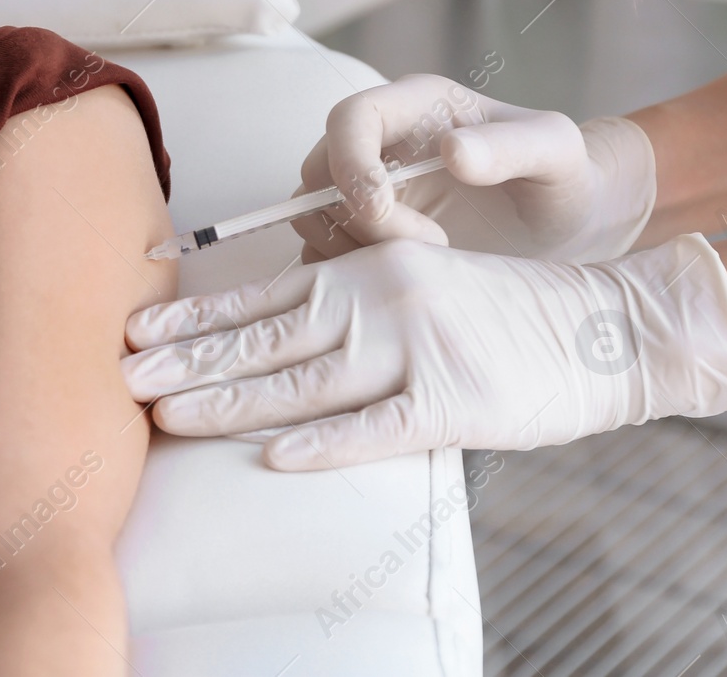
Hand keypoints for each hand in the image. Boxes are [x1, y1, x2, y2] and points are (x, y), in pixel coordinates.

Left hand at [119, 234, 726, 469]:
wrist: (605, 323)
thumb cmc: (499, 311)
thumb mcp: (415, 280)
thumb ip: (348, 296)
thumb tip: (271, 325)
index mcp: (367, 268)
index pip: (260, 297)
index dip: (193, 317)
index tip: (134, 331)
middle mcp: (380, 299)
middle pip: (265, 336)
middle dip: (186, 360)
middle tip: (121, 378)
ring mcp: (415, 349)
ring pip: (303, 379)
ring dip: (230, 400)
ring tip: (168, 416)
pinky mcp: (454, 402)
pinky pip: (378, 428)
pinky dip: (325, 444)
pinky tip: (274, 458)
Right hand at [293, 74, 656, 263]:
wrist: (564, 223)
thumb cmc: (561, 176)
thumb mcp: (556, 152)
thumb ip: (511, 145)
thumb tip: (452, 152)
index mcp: (415, 105)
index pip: (350, 118)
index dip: (350, 163)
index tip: (382, 211)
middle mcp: (379, 143)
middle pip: (319, 173)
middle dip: (359, 217)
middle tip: (431, 246)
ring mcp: (366, 191)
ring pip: (313, 215)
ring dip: (354, 247)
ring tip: (427, 263)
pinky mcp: (363, 234)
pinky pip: (324, 252)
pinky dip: (347, 272)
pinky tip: (404, 280)